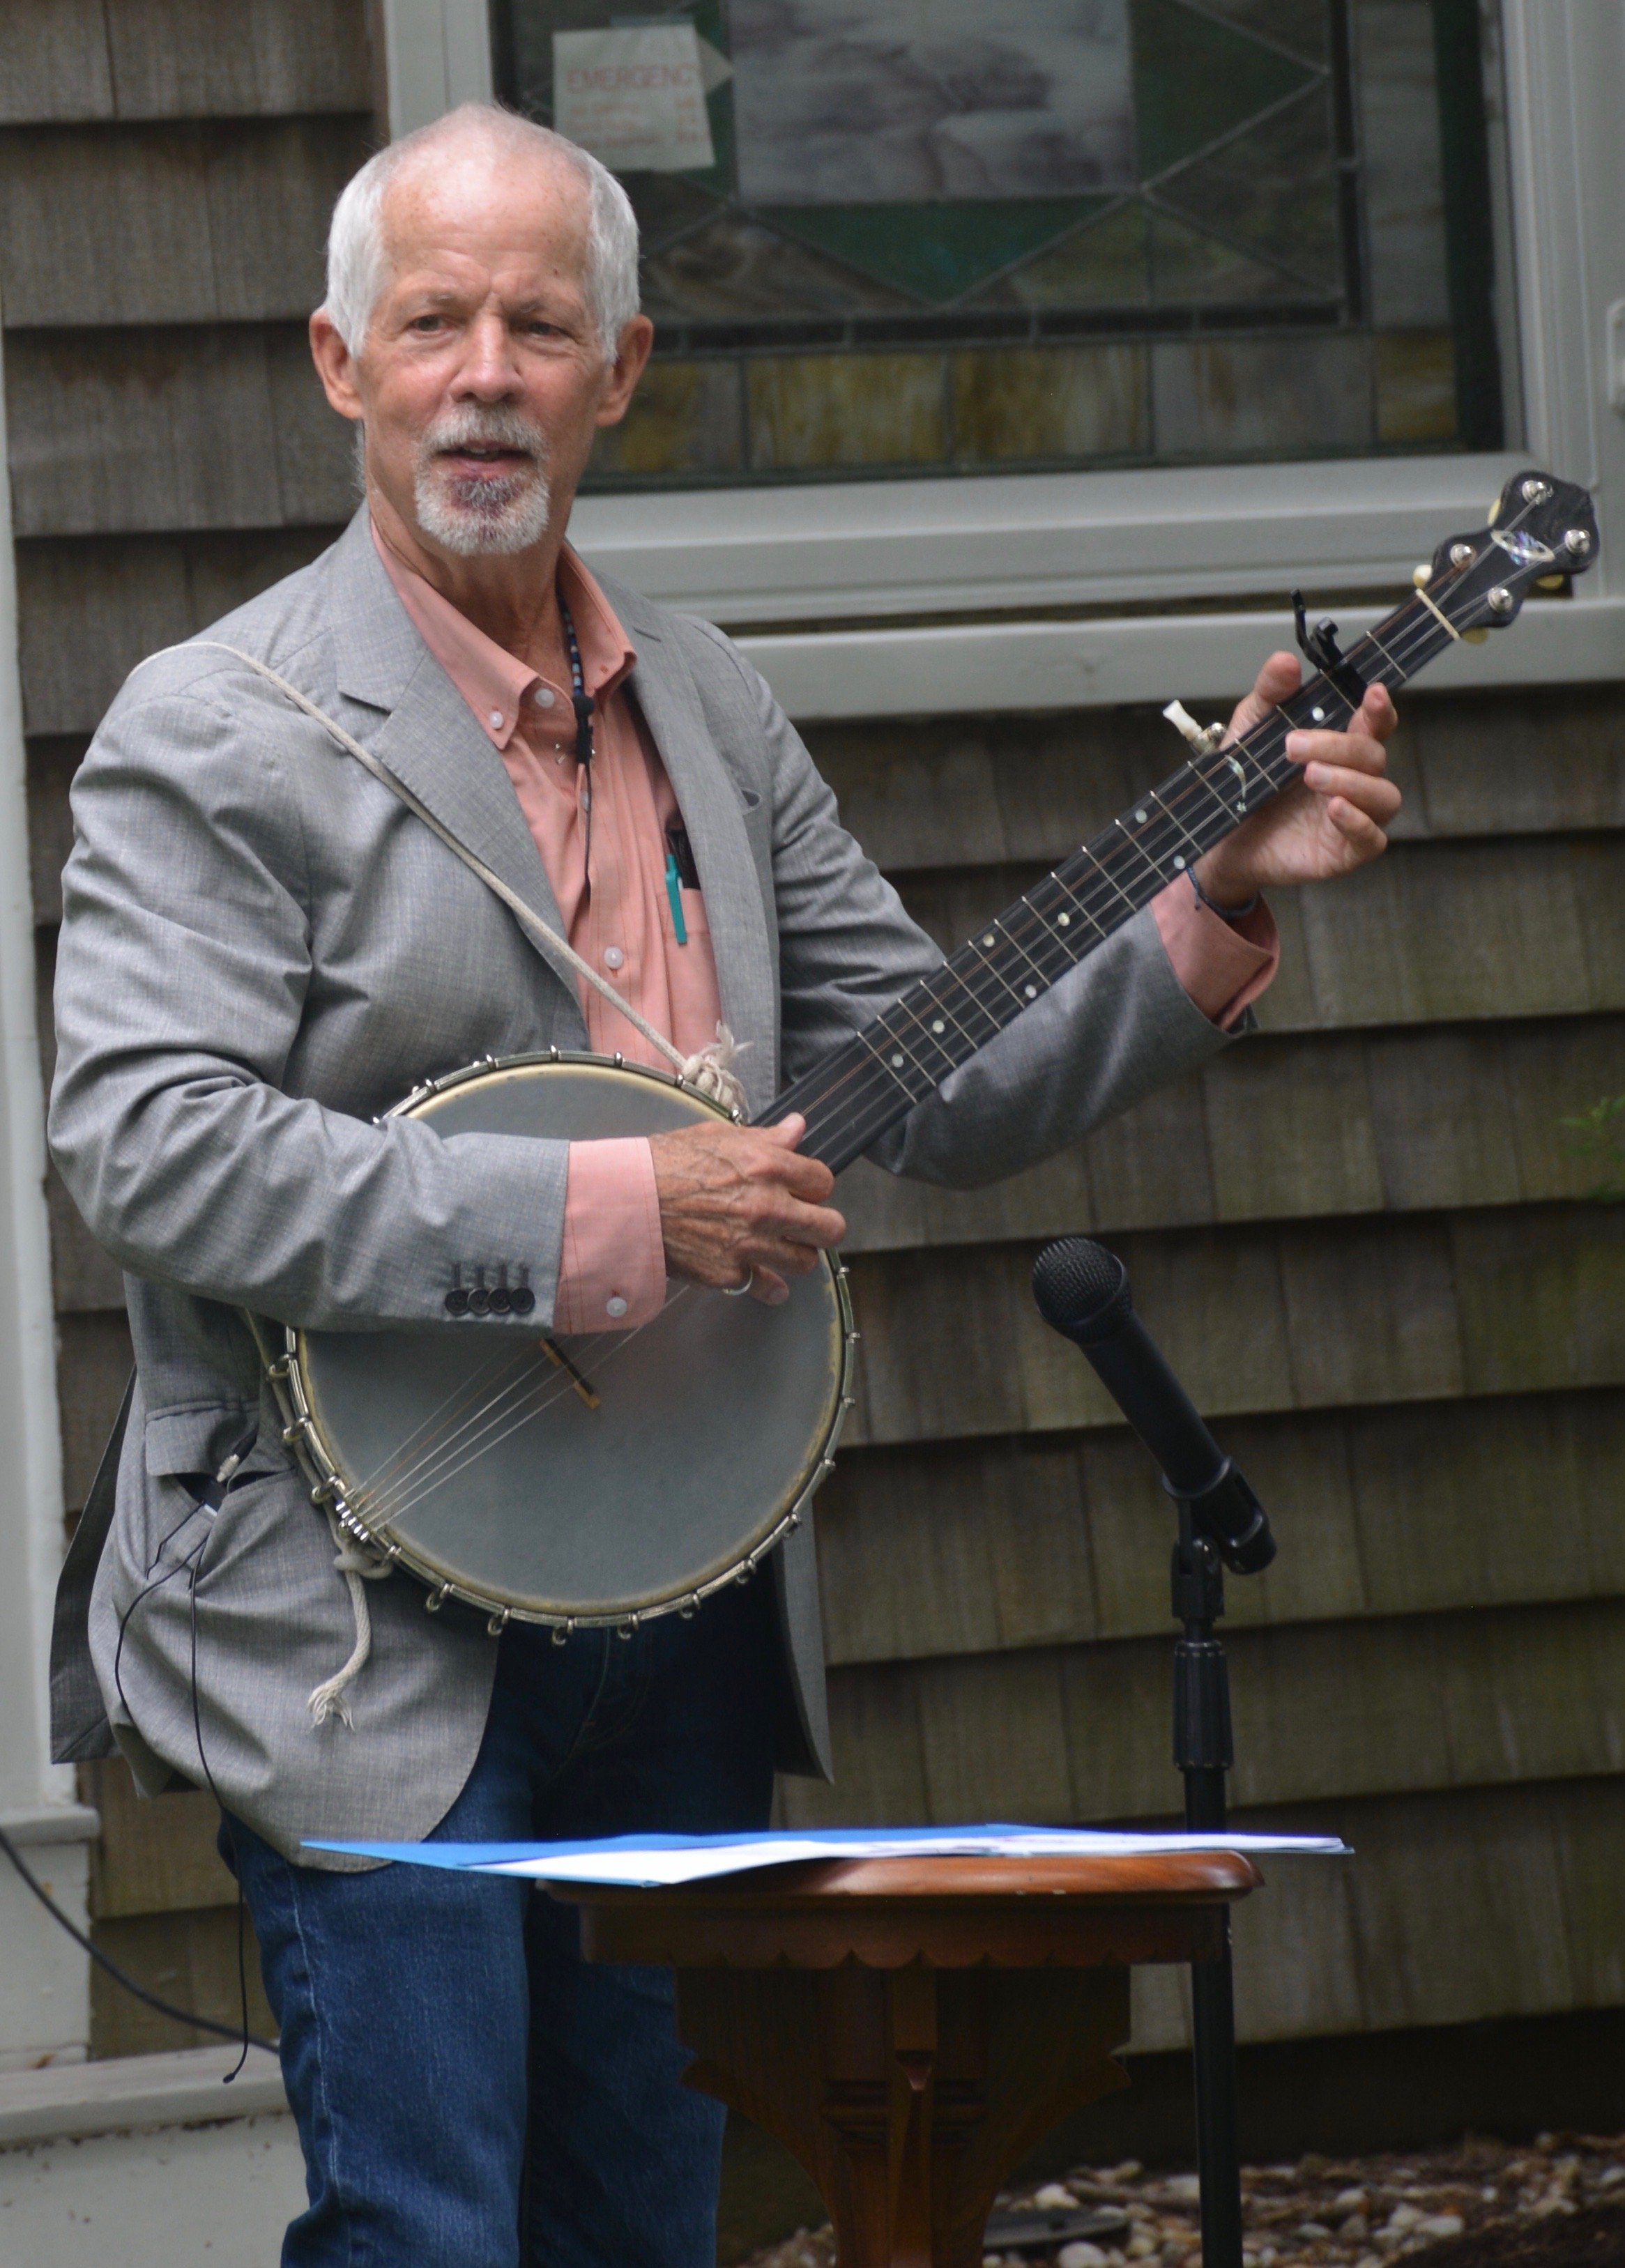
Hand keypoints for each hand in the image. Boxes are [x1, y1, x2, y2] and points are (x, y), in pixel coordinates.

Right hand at [648, 1113, 844, 1306]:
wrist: (626, 1201)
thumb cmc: (665, 1163)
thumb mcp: (717, 1136)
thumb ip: (765, 1138)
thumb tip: (798, 1127)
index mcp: (767, 1166)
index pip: (823, 1182)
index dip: (814, 1188)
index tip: (803, 1192)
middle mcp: (766, 1207)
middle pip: (829, 1228)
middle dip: (822, 1227)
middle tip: (808, 1226)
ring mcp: (750, 1244)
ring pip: (805, 1262)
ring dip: (796, 1256)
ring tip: (781, 1249)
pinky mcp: (730, 1274)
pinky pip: (767, 1287)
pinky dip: (766, 1285)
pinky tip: (761, 1277)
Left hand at [1192, 651, 1401, 907]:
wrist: (1221, 840)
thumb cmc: (1245, 784)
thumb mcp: (1250, 731)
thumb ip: (1270, 695)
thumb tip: (1285, 662)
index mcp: (1339, 747)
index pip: (1375, 724)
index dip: (1379, 709)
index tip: (1372, 693)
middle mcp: (1354, 780)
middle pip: (1373, 755)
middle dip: (1338, 746)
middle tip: (1293, 747)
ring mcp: (1354, 816)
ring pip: (1383, 796)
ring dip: (1352, 782)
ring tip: (1311, 776)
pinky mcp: (1345, 852)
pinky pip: (1372, 839)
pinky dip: (1358, 822)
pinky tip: (1335, 809)